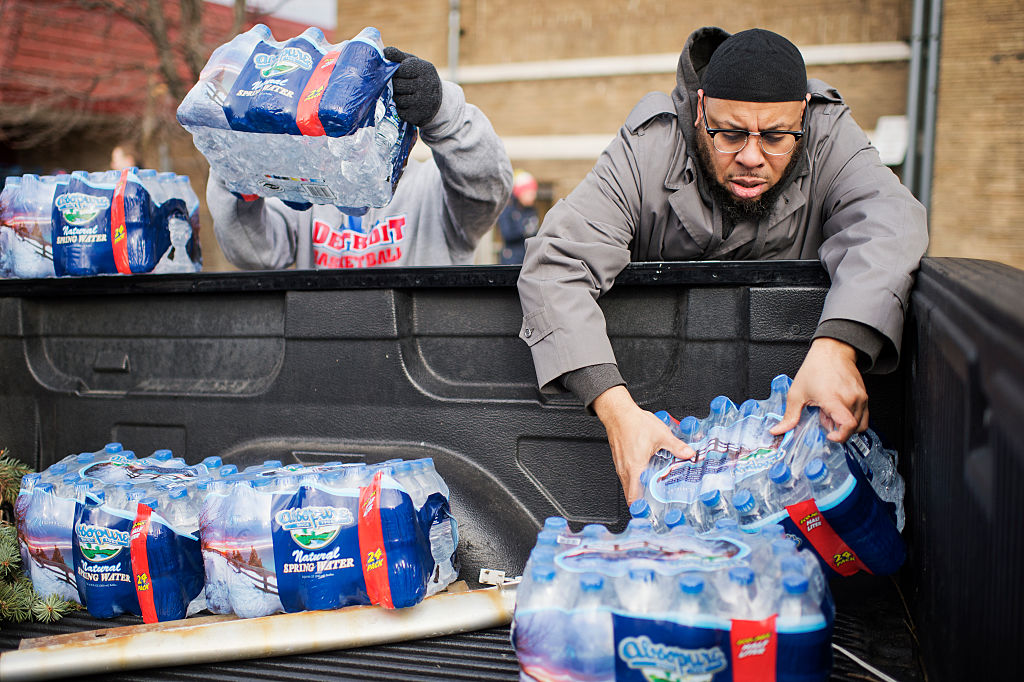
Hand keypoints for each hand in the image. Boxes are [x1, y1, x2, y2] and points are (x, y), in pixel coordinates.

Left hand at [383, 47, 441, 126]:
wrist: (439, 102)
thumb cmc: (421, 78)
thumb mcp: (414, 64)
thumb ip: (398, 56)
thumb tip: (384, 52)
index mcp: (424, 69)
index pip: (399, 69)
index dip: (396, 72)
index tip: (400, 74)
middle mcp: (425, 85)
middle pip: (396, 85)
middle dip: (395, 86)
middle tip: (401, 86)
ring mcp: (422, 101)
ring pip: (397, 99)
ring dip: (397, 98)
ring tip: (406, 95)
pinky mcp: (418, 115)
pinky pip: (400, 111)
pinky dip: (401, 109)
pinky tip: (408, 106)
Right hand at [593, 386, 695, 503]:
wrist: (618, 412)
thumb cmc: (633, 423)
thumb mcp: (661, 435)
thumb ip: (677, 447)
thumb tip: (689, 454)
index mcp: (635, 468)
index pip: (634, 496)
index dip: (642, 507)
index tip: (651, 513)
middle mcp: (625, 470)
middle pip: (631, 495)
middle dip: (643, 502)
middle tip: (656, 505)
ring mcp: (620, 466)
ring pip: (628, 486)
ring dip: (639, 491)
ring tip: (652, 492)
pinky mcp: (620, 460)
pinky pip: (626, 477)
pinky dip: (635, 481)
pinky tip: (645, 475)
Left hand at [769, 337, 868, 442]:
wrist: (832, 351)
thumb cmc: (815, 368)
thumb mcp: (796, 393)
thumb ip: (789, 415)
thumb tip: (778, 430)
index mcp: (834, 399)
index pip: (848, 425)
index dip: (840, 436)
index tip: (830, 436)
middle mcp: (851, 399)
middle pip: (851, 428)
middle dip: (837, 429)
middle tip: (823, 418)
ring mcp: (860, 397)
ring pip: (859, 424)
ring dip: (844, 424)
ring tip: (830, 412)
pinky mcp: (864, 396)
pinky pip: (864, 416)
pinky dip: (852, 419)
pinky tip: (838, 409)